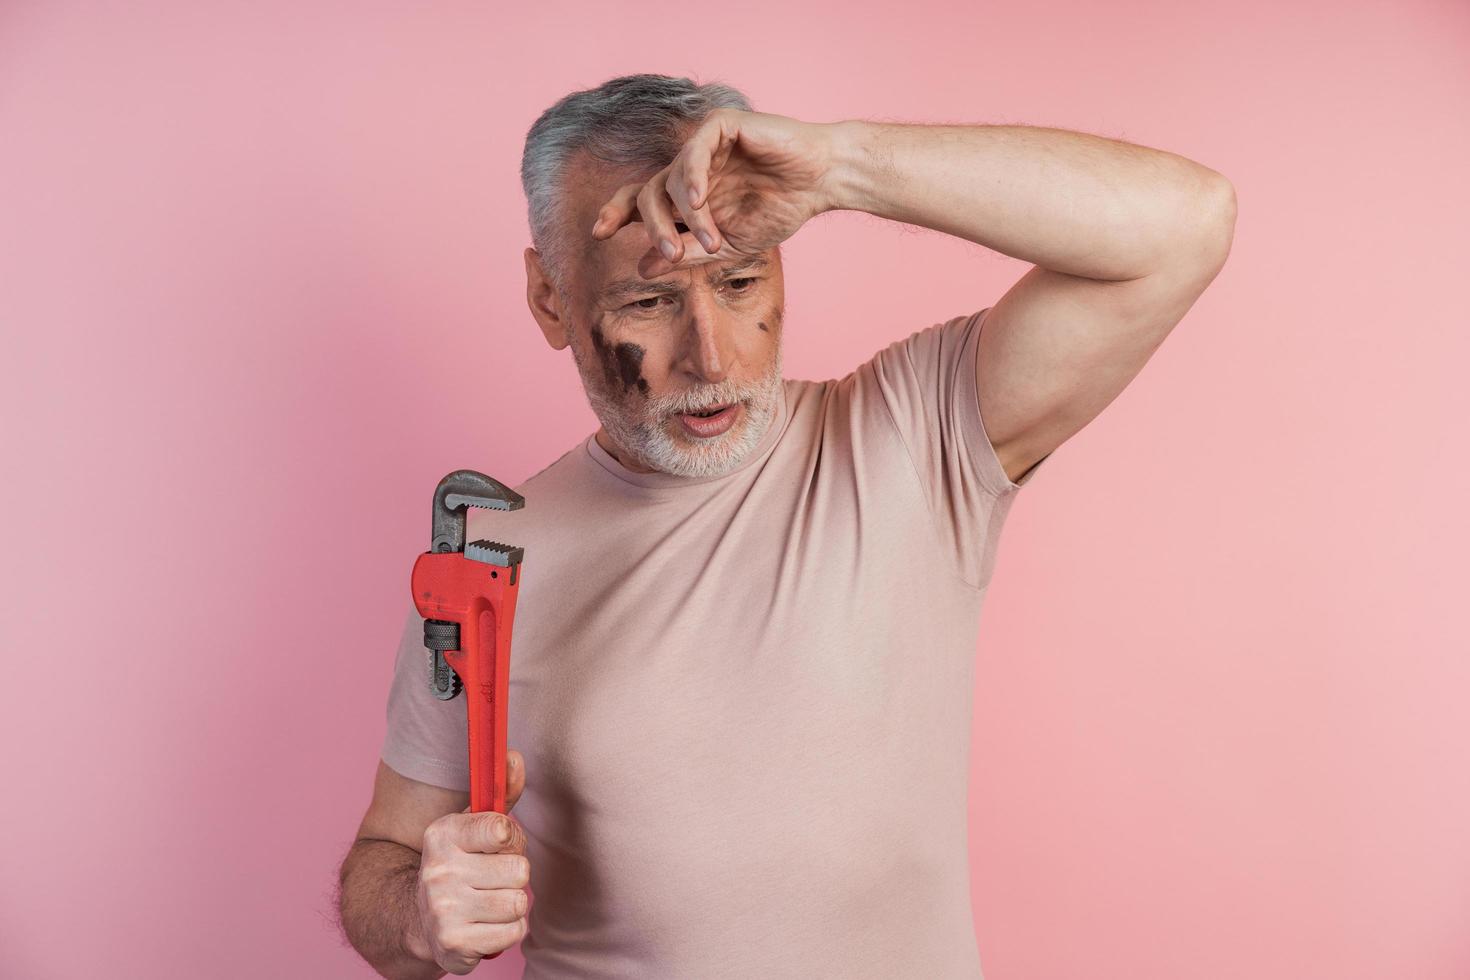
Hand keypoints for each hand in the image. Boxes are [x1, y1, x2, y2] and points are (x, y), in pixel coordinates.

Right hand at [413, 749, 529, 974]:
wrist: (421, 920)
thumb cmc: (462, 864)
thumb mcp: (475, 824)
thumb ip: (501, 792)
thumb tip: (513, 756)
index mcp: (442, 834)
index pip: (502, 830)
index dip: (511, 840)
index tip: (495, 845)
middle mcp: (437, 871)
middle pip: (519, 870)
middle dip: (514, 876)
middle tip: (492, 879)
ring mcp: (443, 910)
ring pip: (518, 902)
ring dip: (512, 904)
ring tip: (489, 902)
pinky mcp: (453, 945)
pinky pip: (514, 932)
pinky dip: (508, 930)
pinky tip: (486, 925)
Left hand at [590, 108, 842, 278]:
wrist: (820, 183)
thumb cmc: (780, 210)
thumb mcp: (729, 245)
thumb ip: (687, 254)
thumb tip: (643, 269)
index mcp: (688, 196)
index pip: (640, 201)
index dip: (616, 214)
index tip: (599, 234)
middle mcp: (689, 169)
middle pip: (647, 193)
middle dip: (653, 227)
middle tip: (669, 254)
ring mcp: (702, 147)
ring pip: (668, 179)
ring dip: (685, 217)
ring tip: (709, 241)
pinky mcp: (720, 127)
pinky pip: (693, 152)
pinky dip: (691, 177)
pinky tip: (697, 200)